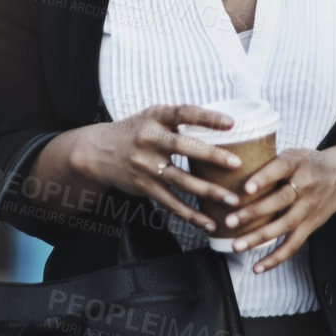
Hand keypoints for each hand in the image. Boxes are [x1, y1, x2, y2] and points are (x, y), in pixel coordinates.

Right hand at [64, 104, 243, 233]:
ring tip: (232, 200)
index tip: (231, 123)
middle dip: (212, 156)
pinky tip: (208, 222)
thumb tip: (220, 124)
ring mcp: (146, 165)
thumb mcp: (153, 116)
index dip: (207, 117)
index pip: (183, 113)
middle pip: (184, 147)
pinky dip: (190, 214)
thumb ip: (179, 119)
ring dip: (208, 191)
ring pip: (181, 180)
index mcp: (155, 117)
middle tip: (237, 164)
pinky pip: (170, 202)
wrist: (98, 151)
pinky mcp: (144, 186)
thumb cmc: (135, 131)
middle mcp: (150, 140)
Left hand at [221, 147, 335, 272]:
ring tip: (236, 246)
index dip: (263, 178)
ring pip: (284, 226)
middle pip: (280, 201)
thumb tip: (229, 170)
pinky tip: (257, 268)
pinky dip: (275, 258)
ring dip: (259, 238)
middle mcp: (305, 186)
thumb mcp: (292, 154)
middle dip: (254, 212)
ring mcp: (308, 208)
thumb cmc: (308, 163)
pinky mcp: (310, 226)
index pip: (280, 169)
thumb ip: (268, 163)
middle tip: (230, 221)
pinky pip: (293, 245)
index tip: (246, 188)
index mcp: (297, 163)